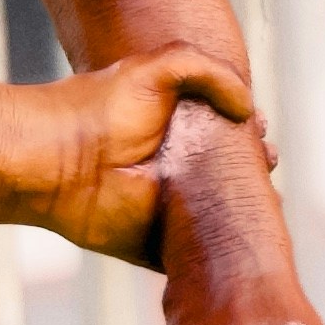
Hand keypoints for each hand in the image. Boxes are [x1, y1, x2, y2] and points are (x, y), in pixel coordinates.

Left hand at [34, 46, 260, 258]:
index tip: (259, 128)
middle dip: (258, 169)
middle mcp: (179, 170)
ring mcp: (171, 211)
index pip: (229, 132)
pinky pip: (199, 255)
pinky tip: (251, 239)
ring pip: (224, 216)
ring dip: (250, 211)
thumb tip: (248, 108)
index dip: (251, 131)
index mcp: (179, 130)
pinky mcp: (159, 247)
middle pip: (235, 175)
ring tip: (269, 198)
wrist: (55, 159)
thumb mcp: (157, 69)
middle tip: (265, 161)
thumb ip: (207, 71)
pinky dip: (224, 251)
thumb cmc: (100, 109)